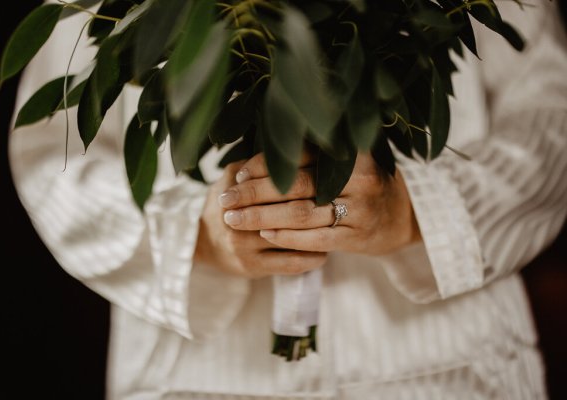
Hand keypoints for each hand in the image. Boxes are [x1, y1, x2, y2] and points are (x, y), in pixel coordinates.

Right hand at [194, 160, 327, 278]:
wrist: (200, 239)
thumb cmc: (226, 201)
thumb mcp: (233, 175)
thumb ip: (258, 163)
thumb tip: (294, 149)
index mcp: (235, 189)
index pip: (278, 179)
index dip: (310, 175)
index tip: (333, 172)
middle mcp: (238, 218)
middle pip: (290, 209)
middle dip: (321, 205)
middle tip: (346, 200)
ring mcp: (245, 245)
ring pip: (293, 237)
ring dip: (320, 232)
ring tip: (338, 225)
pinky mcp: (253, 267)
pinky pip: (292, 263)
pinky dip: (313, 257)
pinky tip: (325, 252)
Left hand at [219, 151, 421, 254]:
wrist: (402, 216)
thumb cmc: (362, 184)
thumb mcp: (346, 163)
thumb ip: (311, 158)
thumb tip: (252, 160)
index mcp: (353, 153)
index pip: (299, 156)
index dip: (264, 165)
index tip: (237, 173)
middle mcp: (360, 179)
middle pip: (295, 186)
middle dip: (254, 193)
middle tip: (225, 199)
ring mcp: (361, 210)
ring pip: (300, 213)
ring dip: (262, 217)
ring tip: (233, 219)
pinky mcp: (357, 237)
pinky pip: (314, 238)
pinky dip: (286, 236)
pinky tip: (263, 234)